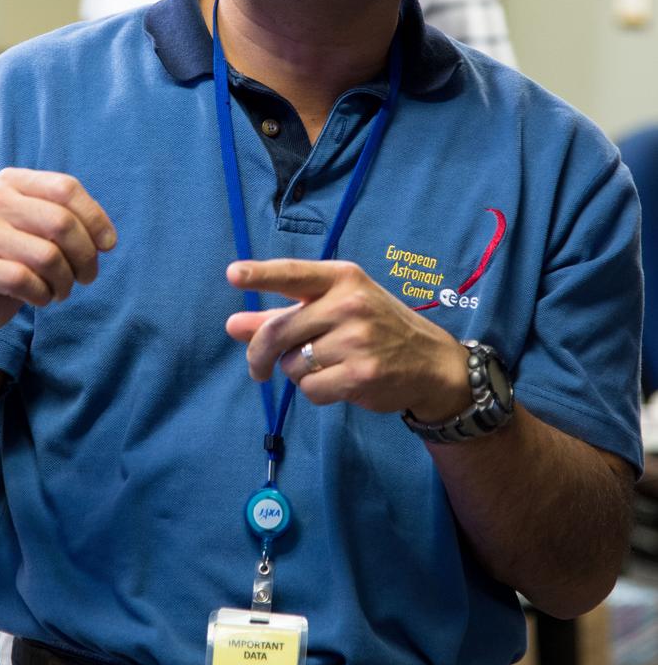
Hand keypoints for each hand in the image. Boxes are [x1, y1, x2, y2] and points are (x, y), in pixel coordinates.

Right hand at [0, 168, 116, 333]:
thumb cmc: (21, 258)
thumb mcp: (46, 230)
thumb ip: (74, 221)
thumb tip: (106, 240)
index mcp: (11, 181)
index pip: (65, 188)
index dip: (96, 219)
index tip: (107, 246)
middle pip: (61, 222)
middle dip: (85, 256)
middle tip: (86, 276)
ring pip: (47, 256)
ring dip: (65, 281)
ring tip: (61, 289)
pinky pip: (24, 280)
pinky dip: (42, 295)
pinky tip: (39, 297)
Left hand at [226, 258, 467, 421]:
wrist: (430, 363)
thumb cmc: (374, 329)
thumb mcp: (334, 310)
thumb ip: (283, 315)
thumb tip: (233, 326)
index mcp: (342, 278)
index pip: (293, 273)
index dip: (260, 274)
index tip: (233, 274)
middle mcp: (349, 303)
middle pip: (278, 331)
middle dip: (259, 355)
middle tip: (258, 369)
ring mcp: (357, 339)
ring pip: (292, 365)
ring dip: (298, 373)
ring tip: (327, 365)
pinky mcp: (361, 374)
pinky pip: (310, 390)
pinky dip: (315, 391)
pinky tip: (338, 382)